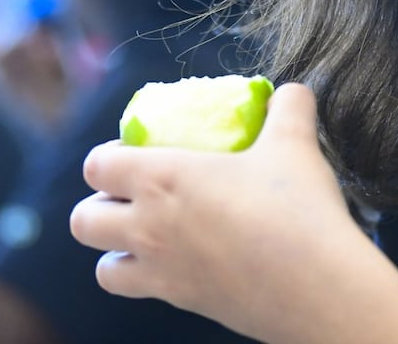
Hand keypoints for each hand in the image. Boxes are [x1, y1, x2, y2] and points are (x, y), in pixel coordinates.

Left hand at [71, 83, 397, 343]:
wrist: (314, 285)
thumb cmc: (296, 207)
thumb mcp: (295, 142)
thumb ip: (289, 107)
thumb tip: (290, 93)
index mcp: (162, 179)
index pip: (98, 166)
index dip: (107, 157)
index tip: (134, 152)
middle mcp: (148, 228)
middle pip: (84, 221)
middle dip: (98, 206)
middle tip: (132, 196)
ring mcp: (160, 272)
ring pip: (103, 267)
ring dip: (116, 250)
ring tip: (147, 237)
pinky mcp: (182, 303)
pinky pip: (142, 293)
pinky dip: (150, 278)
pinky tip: (184, 262)